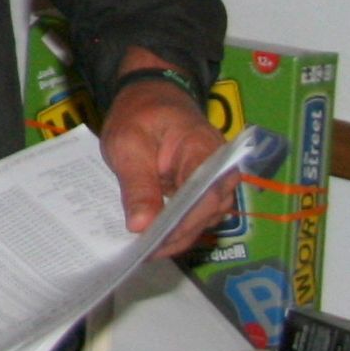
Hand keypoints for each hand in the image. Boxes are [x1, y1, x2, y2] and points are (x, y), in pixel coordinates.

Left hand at [98, 68, 236, 255]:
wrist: (151, 95)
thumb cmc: (140, 114)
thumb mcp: (128, 144)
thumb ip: (138, 185)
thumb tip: (141, 227)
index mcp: (207, 151)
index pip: (206, 197)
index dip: (183, 225)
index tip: (155, 243)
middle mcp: (221, 171)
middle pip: (207, 213)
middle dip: (176, 236)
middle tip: (142, 254)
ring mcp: (214, 182)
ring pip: (202, 218)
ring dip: (175, 236)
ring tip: (143, 251)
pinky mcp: (202, 190)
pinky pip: (193, 213)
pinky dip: (173, 227)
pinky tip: (150, 238)